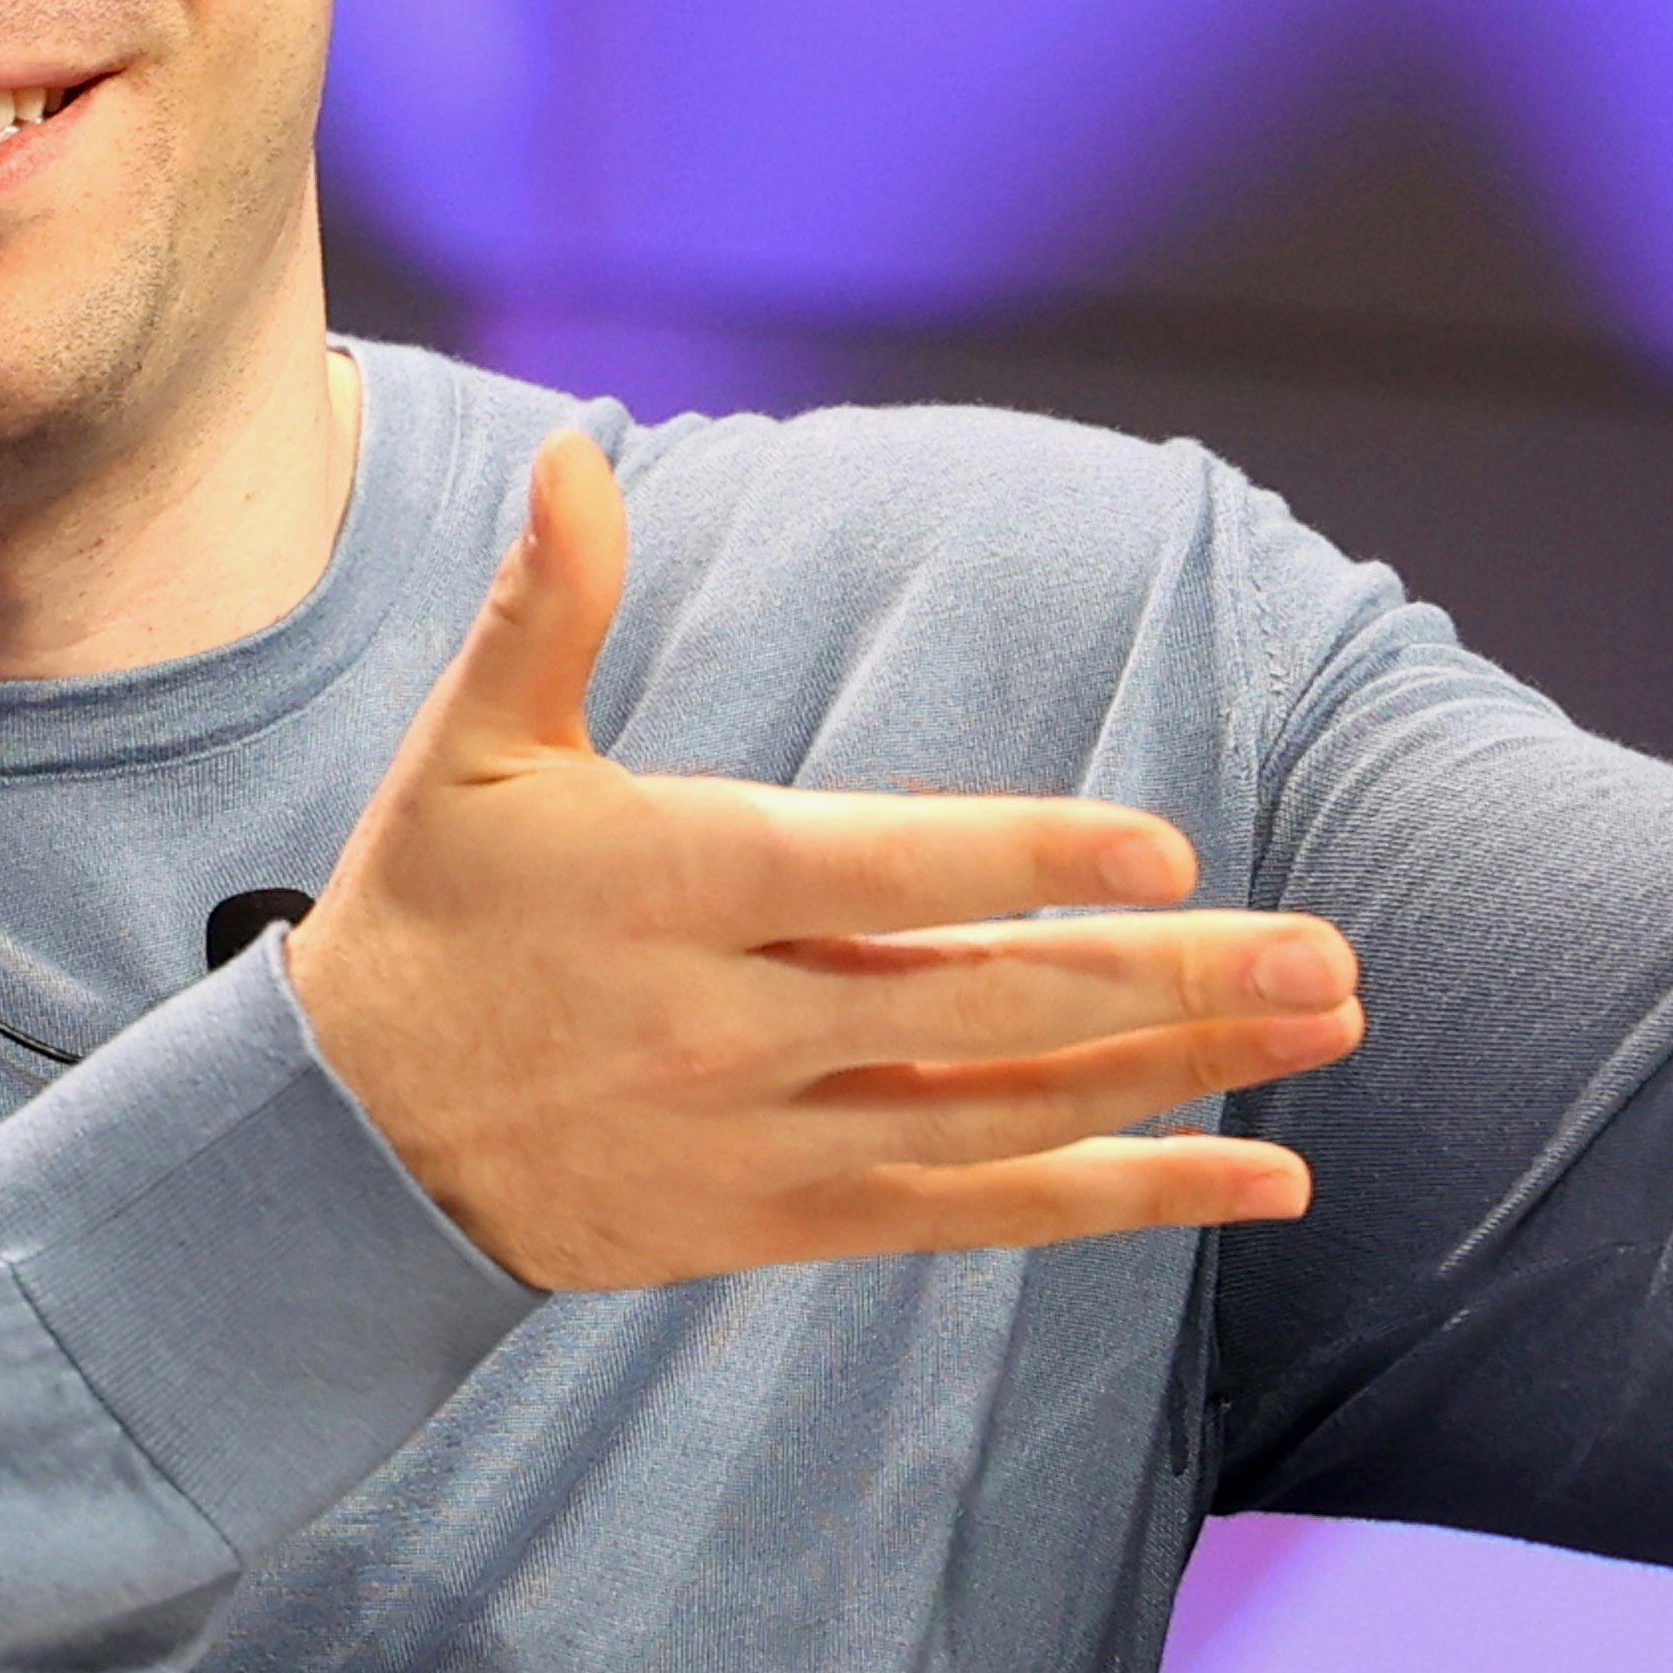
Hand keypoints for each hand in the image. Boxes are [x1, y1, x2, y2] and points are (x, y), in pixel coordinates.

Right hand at [285, 434, 1364, 1290]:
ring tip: (1325, 1035)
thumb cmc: (427, 915)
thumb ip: (545, 605)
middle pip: (986, 1004)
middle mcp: (739, 1024)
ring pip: (1010, 1114)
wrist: (343, 1157)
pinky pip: (983, 1210)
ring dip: (1181, 1076)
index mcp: (676, 884)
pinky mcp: (791, 1218)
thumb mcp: (464, 750)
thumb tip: (573, 454)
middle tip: (1329, 960)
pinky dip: (1128, 1196)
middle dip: (1172, 981)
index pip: (882, 871)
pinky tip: (1261, 1175)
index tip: (1164, 850)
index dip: (1027, 860)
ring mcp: (774, 1136)